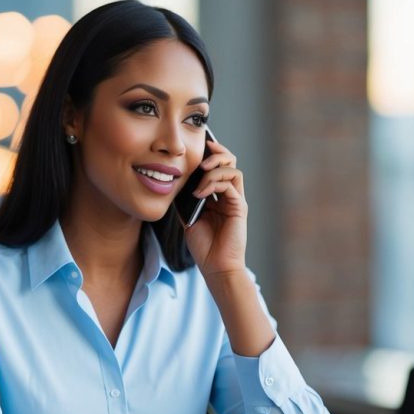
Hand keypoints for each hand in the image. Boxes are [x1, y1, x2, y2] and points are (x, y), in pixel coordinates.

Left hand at [183, 138, 247, 277]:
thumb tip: (174, 184)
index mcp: (218, 197)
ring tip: (200, 173)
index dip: (210, 154)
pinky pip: (230, 185)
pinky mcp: (239, 207)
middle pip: (230, 162)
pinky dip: (214, 183)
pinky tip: (200, 193)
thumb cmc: (204, 247)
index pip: (218, 167)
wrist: (215, 267)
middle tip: (203, 151)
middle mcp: (230, 196)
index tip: (198, 146)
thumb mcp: (189, 219)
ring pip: (232, 169)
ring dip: (215, 167)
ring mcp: (236, 201)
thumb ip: (186, 202)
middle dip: (217, 152)